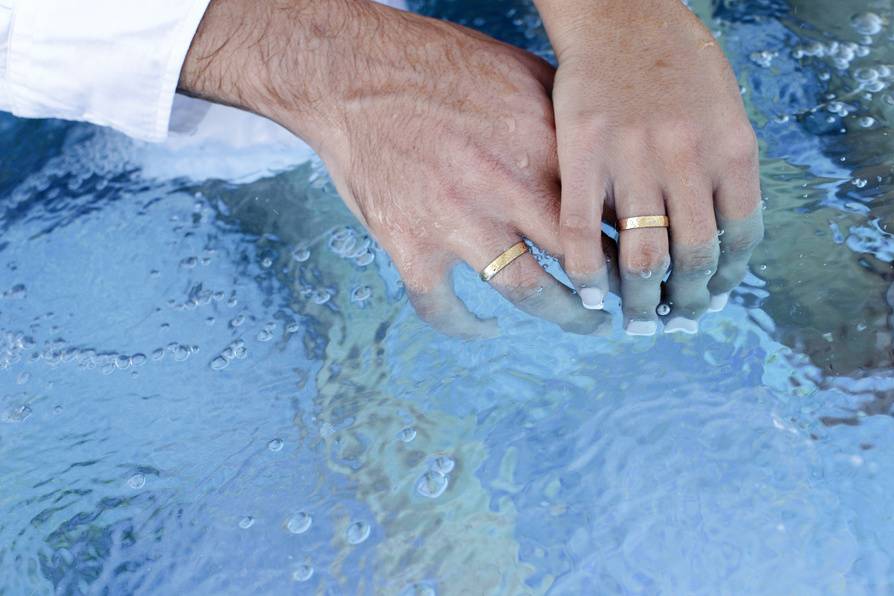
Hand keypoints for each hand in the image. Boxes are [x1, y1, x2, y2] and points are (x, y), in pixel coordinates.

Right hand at [179, 0, 609, 335]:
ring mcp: (457, 222)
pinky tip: (484, 327)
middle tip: (634, 297)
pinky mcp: (410, 246)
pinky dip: (466, 326)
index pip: (610, 207)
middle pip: (585, 257)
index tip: (649, 250)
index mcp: (540, 143)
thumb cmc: (433, 64)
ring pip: (529, 291)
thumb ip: (561, 117)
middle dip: (618, 285)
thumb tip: (602, 155)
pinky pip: (443, 306)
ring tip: (586, 322)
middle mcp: (507, 187)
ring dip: (567, 315)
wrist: (350, 73)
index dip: (638, 235)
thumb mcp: (515, 71)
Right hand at [534, 0, 763, 334]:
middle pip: (695, 256)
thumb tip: (719, 234)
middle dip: (687, 301)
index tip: (713, 297)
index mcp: (733, 147)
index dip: (728, 278)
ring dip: (643, 299)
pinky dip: (588, 272)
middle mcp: (689, 156)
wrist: (620, 14)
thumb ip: (721, 170)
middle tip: (676, 320)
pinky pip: (584, 230)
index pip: (742, 236)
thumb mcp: (722, 109)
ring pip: (645, 255)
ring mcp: (635, 156)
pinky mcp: (584, 153)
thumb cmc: (674, 61)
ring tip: (638, 319)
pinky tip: (589, 295)